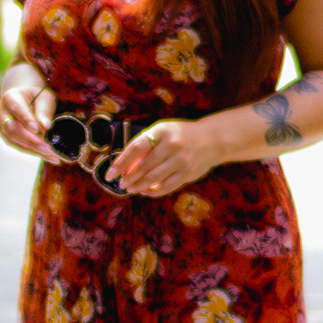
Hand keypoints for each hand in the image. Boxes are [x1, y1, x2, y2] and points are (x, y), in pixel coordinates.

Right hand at [0, 66, 55, 159]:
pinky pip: (19, 146)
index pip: (17, 109)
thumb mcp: (44, 97)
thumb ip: (44, 110)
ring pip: (15, 141)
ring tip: (53, 155)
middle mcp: (1, 112)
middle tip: (50, 148)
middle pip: (13, 129)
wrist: (23, 98)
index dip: (26, 120)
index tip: (39, 130)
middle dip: (32, 140)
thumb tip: (45, 126)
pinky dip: (34, 152)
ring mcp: (1, 126)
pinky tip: (48, 156)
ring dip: (34, 150)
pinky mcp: (6, 137)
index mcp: (10, 97)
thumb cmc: (36, 96)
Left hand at [108, 116, 226, 196]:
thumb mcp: (163, 131)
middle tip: (121, 184)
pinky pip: (166, 187)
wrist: (212, 140)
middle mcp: (172, 145)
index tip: (110, 174)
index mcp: (162, 131)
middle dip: (129, 177)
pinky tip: (145, 191)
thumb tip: (124, 166)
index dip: (121, 162)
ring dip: (138, 186)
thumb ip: (146, 145)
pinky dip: (153, 191)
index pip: (136, 148)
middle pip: (144, 166)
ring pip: (153, 179)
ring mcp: (181, 161)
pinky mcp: (187, 174)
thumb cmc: (180, 135)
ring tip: (130, 189)